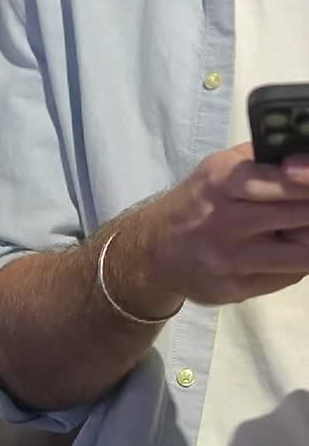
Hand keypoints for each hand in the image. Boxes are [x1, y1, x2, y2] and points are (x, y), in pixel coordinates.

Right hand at [141, 142, 308, 305]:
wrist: (153, 250)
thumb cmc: (196, 202)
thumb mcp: (217, 168)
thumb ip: (259, 159)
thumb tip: (302, 157)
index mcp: (222, 181)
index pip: (281, 181)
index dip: (308, 181)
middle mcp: (225, 220)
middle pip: (297, 216)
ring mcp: (230, 258)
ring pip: (300, 254)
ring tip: (303, 231)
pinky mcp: (235, 288)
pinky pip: (286, 277)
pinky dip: (297, 263)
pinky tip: (289, 251)